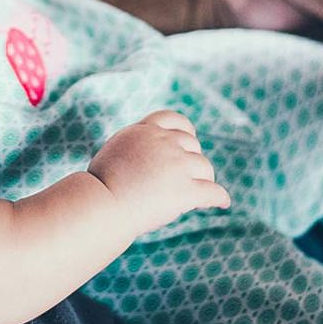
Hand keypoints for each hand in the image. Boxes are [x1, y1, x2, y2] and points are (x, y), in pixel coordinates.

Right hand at [87, 110, 230, 235]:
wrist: (102, 204)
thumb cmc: (99, 186)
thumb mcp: (115, 151)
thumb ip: (136, 146)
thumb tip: (146, 155)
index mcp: (144, 130)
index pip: (174, 119)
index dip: (184, 131)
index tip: (188, 141)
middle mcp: (164, 142)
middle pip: (192, 145)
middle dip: (191, 159)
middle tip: (187, 177)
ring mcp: (177, 165)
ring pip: (204, 168)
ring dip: (203, 179)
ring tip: (199, 193)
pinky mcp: (185, 190)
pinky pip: (213, 192)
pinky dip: (219, 198)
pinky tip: (223, 203)